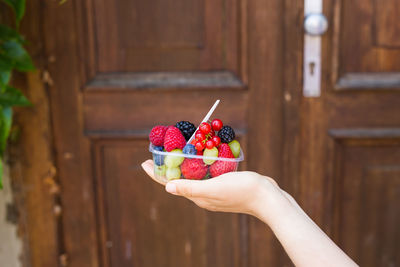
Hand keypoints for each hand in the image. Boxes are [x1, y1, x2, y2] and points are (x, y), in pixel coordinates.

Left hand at [141, 159, 284, 217]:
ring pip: (194, 175)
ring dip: (184, 164)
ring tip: (177, 151)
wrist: (268, 197)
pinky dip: (200, 163)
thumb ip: (191, 188)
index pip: (171, 184)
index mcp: (198, 197)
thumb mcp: (214, 188)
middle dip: (168, 167)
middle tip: (160, 152)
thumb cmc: (241, 191)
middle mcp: (204, 194)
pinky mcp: (225, 184)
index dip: (156, 173)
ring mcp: (214, 190)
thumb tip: (167, 187)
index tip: (144, 162)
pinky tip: (202, 155)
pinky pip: (207, 172)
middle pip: (180, 179)